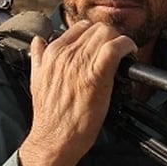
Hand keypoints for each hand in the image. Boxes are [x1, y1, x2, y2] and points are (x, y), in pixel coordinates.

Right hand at [18, 20, 136, 165]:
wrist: (54, 138)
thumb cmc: (49, 115)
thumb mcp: (36, 79)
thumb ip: (38, 58)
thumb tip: (38, 42)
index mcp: (53, 53)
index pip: (80, 28)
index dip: (96, 34)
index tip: (103, 44)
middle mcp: (66, 54)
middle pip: (96, 29)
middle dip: (110, 36)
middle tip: (117, 50)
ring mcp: (81, 64)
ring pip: (106, 34)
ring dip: (120, 40)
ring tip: (124, 53)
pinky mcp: (96, 75)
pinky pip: (114, 48)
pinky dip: (126, 45)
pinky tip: (130, 52)